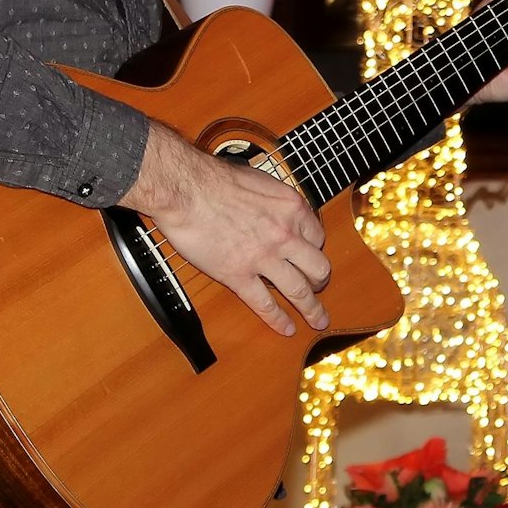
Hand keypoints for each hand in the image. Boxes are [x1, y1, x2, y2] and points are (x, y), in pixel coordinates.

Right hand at [121, 124, 330, 336]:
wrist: (186, 189)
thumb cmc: (215, 179)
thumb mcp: (260, 180)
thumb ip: (273, 200)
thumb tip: (274, 208)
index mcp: (292, 208)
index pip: (317, 236)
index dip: (313, 248)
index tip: (308, 254)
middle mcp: (285, 234)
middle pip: (318, 266)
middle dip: (321, 280)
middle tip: (318, 287)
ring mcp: (264, 257)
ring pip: (299, 290)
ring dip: (312, 308)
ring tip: (318, 320)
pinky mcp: (239, 275)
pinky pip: (265, 303)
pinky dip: (278, 319)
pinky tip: (286, 328)